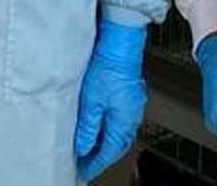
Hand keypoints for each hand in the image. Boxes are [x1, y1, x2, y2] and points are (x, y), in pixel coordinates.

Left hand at [73, 19, 147, 181]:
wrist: (120, 44)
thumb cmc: (107, 68)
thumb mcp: (91, 101)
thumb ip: (88, 127)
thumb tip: (84, 147)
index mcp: (123, 122)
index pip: (109, 152)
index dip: (95, 163)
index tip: (84, 172)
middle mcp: (131, 117)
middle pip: (116, 145)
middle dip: (101, 156)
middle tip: (85, 163)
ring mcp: (133, 106)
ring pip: (119, 134)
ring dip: (106, 143)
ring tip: (90, 147)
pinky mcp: (130, 96)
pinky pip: (120, 121)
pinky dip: (110, 129)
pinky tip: (100, 127)